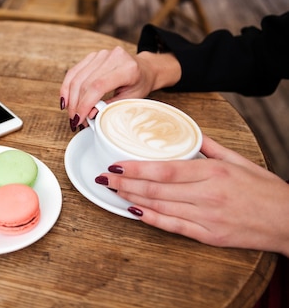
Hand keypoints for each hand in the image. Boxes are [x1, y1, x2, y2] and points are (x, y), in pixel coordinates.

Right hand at [60, 47, 180, 130]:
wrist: (144, 68)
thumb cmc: (140, 84)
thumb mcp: (130, 99)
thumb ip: (109, 107)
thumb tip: (88, 115)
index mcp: (127, 68)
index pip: (98, 86)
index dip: (85, 104)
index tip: (80, 119)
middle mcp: (113, 57)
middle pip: (85, 83)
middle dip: (76, 105)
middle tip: (75, 120)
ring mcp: (101, 54)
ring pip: (76, 78)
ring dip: (70, 98)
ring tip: (71, 113)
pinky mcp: (92, 56)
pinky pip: (74, 72)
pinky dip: (67, 87)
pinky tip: (66, 100)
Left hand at [95, 135, 288, 255]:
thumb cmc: (267, 190)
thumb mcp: (240, 160)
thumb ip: (211, 146)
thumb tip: (189, 133)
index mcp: (213, 172)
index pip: (164, 169)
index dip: (135, 168)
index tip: (115, 164)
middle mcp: (207, 194)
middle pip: (156, 189)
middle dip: (124, 182)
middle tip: (104, 177)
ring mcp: (207, 217)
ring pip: (160, 207)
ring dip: (131, 198)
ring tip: (112, 191)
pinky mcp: (209, 236)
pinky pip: (174, 227)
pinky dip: (151, 219)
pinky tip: (134, 212)